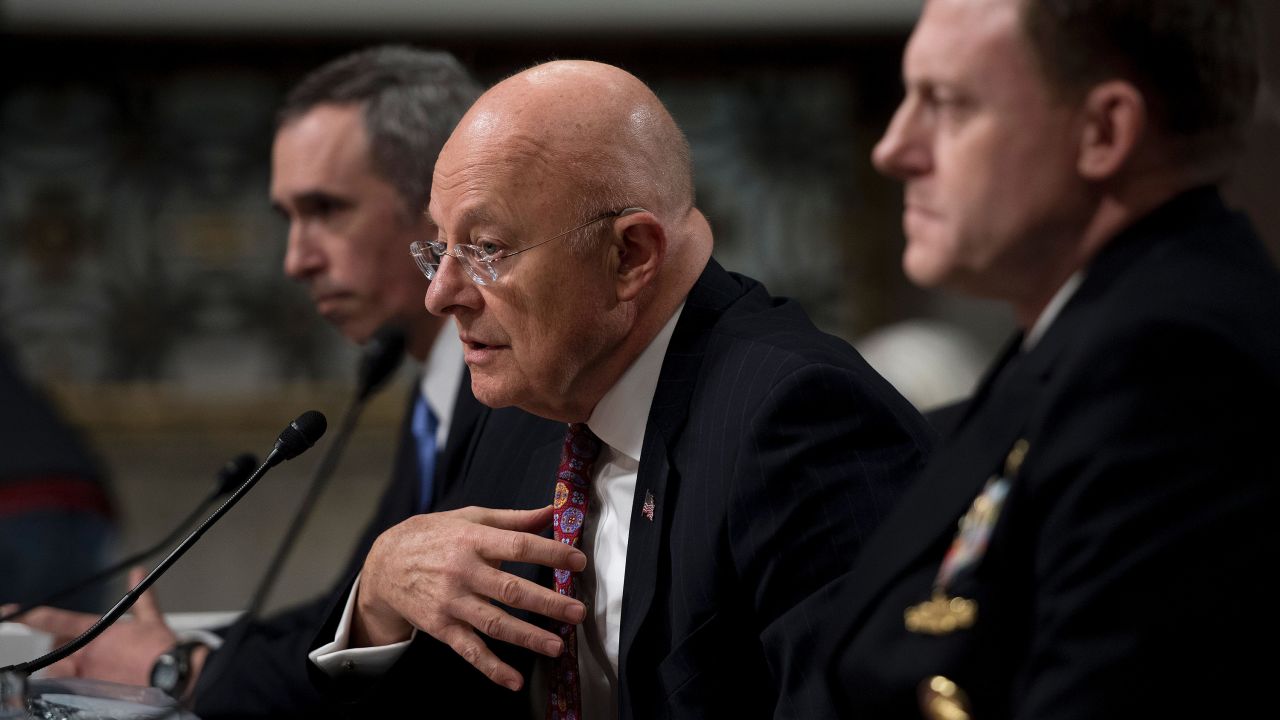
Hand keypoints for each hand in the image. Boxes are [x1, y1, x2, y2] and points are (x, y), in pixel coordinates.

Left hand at [14, 567, 178, 686]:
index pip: (55, 619)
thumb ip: (142, 597)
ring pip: (59, 671)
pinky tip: (92, 684)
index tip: (10, 613)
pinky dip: (76, 685)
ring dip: (68, 669)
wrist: (172, 675)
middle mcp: (86, 652)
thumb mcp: (152, 619)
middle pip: (56, 650)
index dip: (30, 616)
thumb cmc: (161, 649)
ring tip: (90, 671)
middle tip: (83, 653)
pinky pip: (70, 689)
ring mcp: (85, 674)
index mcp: (98, 630)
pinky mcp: (90, 692)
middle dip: (64, 650)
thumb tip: (137, 574)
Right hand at [354, 505, 586, 690]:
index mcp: (473, 540)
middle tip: (578, 612)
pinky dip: (491, 667)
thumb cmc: (433, 536)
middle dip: (547, 603)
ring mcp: (451, 602)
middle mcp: (463, 572)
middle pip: (511, 589)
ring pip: (494, 623)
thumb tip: (552, 510)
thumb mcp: (469, 518)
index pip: (518, 546)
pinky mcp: (441, 626)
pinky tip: (513, 680)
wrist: (385, 563)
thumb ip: (512, 519)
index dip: (550, 552)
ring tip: (556, 646)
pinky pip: (469, 650)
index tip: (579, 561)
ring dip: (527, 637)